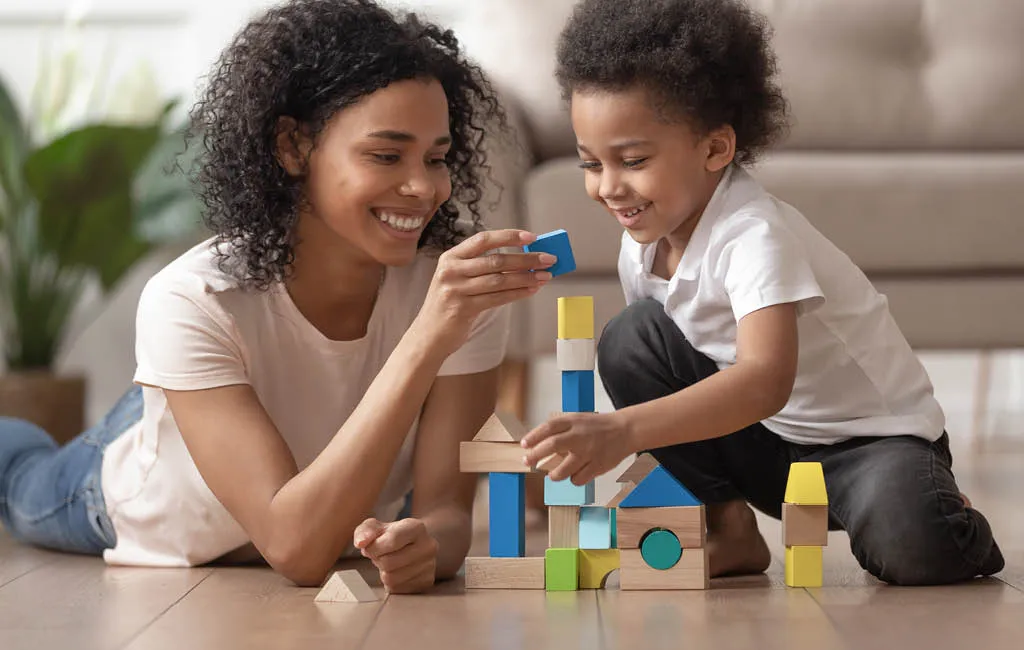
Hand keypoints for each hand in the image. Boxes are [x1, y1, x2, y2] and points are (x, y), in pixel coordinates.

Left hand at [353, 518, 438, 593]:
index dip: (374, 547)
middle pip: (388, 562)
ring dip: (383, 573)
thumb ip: (365, 531)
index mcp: (417, 528)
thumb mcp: (376, 527)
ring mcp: (430, 565)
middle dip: (377, 560)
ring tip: (389, 563)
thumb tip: (361, 543)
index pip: (391, 540)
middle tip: (380, 555)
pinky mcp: (427, 582)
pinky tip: (396, 572)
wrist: (416, 544)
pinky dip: (391, 583)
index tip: (369, 548)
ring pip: (392, 579)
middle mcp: (428, 546)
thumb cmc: (392, 535)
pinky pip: (397, 590)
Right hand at [415, 229, 555, 351]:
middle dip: (526, 259)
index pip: (483, 240)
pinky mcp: (462, 308)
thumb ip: (482, 267)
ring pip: (499, 280)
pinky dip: (517, 293)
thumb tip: (523, 259)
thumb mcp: (458, 279)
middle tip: (549, 259)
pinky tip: (531, 290)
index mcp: (451, 257)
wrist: (429, 335)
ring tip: (545, 276)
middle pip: (496, 260)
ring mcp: (455, 290)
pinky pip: (497, 298)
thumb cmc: (450, 304)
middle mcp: (451, 270)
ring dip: (526, 277)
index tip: (532, 237)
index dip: (509, 236)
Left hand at [520, 412, 635, 485]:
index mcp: (574, 421)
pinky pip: (578, 479)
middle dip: (535, 455)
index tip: (524, 445)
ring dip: (554, 475)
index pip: (548, 427)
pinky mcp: (598, 465)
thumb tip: (536, 444)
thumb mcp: (578, 420)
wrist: (625, 430)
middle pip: (552, 446)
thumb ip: (560, 429)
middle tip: (527, 462)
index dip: (533, 436)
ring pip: (563, 469)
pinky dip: (573, 479)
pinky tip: (574, 475)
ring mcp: (589, 452)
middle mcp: (580, 436)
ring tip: (552, 474)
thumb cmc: (597, 427)